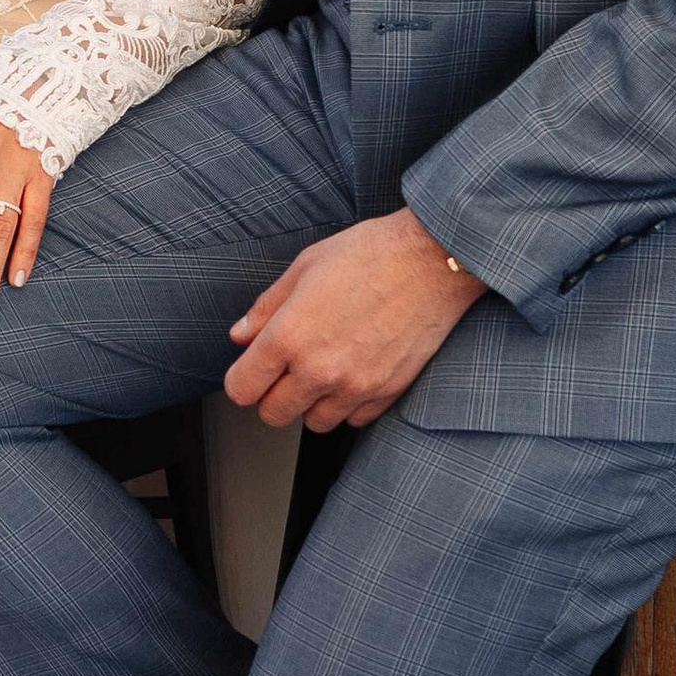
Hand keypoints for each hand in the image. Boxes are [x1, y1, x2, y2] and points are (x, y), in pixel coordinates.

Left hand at [223, 207, 484, 430]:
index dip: (243, 378)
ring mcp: (356, 385)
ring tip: (324, 369)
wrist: (434, 259)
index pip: (241, 389)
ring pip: (315, 422)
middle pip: (273, 414)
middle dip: (273, 394)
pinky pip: (355, 419)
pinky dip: (349, 404)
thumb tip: (241, 335)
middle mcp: (319, 369)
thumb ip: (267, 308)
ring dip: (312, 402)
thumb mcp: (305, 266)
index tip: (253, 368)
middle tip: (286, 370)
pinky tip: (354, 372)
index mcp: (289, 335)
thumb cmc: (371, 253)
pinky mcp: (388, 392)